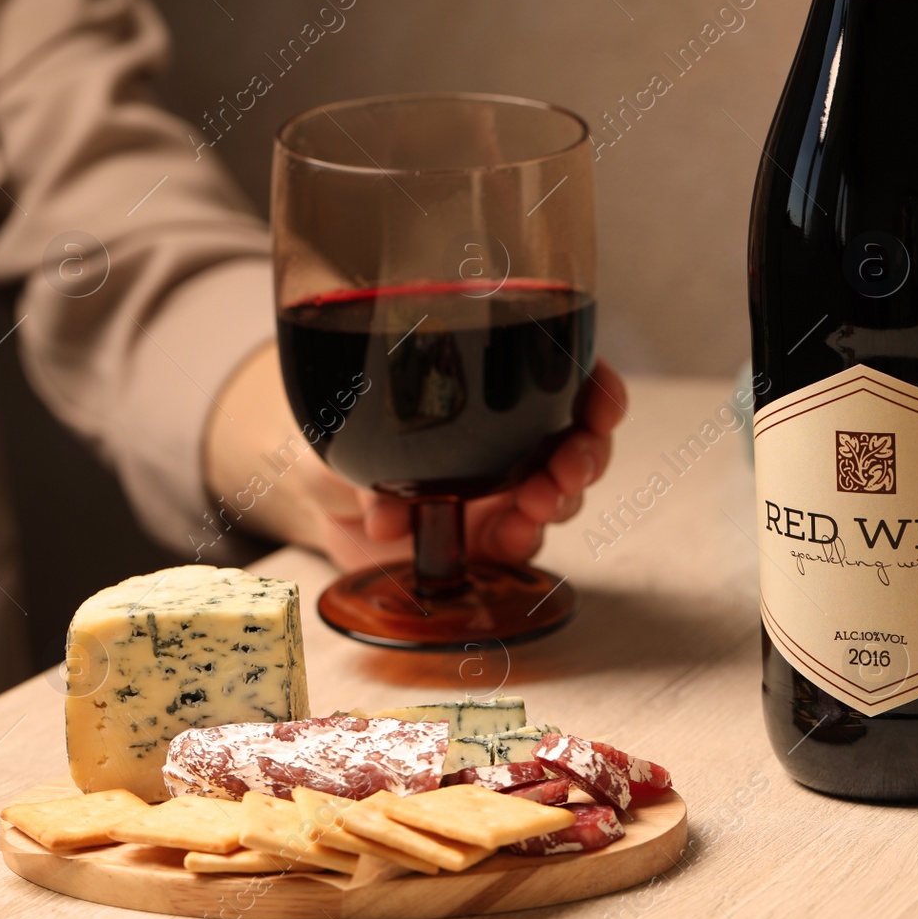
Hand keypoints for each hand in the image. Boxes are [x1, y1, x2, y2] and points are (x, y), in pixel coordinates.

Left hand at [203, 342, 628, 569]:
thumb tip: (387, 510)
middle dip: (587, 452)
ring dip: (561, 496)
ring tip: (539, 502)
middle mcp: (510, 437)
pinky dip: (524, 539)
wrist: (315, 491)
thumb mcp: (339, 428)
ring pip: (561, 492)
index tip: (603, 403)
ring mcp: (502, 489)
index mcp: (493, 391)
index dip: (597, 387)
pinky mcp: (485, 540)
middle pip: (578, 439)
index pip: (565, 376)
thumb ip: (365, 457)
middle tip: (569, 466)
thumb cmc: (335, 428)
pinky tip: (512, 536)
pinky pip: (524, 542)